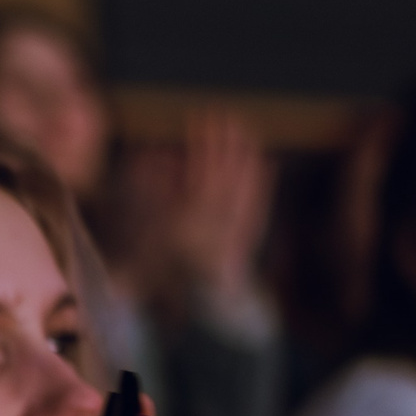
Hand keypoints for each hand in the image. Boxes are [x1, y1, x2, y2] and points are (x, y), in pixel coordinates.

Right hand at [118, 110, 273, 319]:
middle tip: (225, 115)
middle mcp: (216, 218)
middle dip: (225, 140)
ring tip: (246, 130)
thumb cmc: (165, 264)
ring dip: (245, 154)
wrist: (192, 301)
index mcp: (189, 213)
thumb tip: (156, 155)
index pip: (198, 167)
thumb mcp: (149, 225)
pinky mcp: (248, 237)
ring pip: (245, 183)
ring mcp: (235, 227)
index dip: (201, 140)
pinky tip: (266, 162)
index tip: (200, 117)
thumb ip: (153, 188)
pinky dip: (262, 182)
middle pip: (224, 169)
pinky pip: (259, 202)